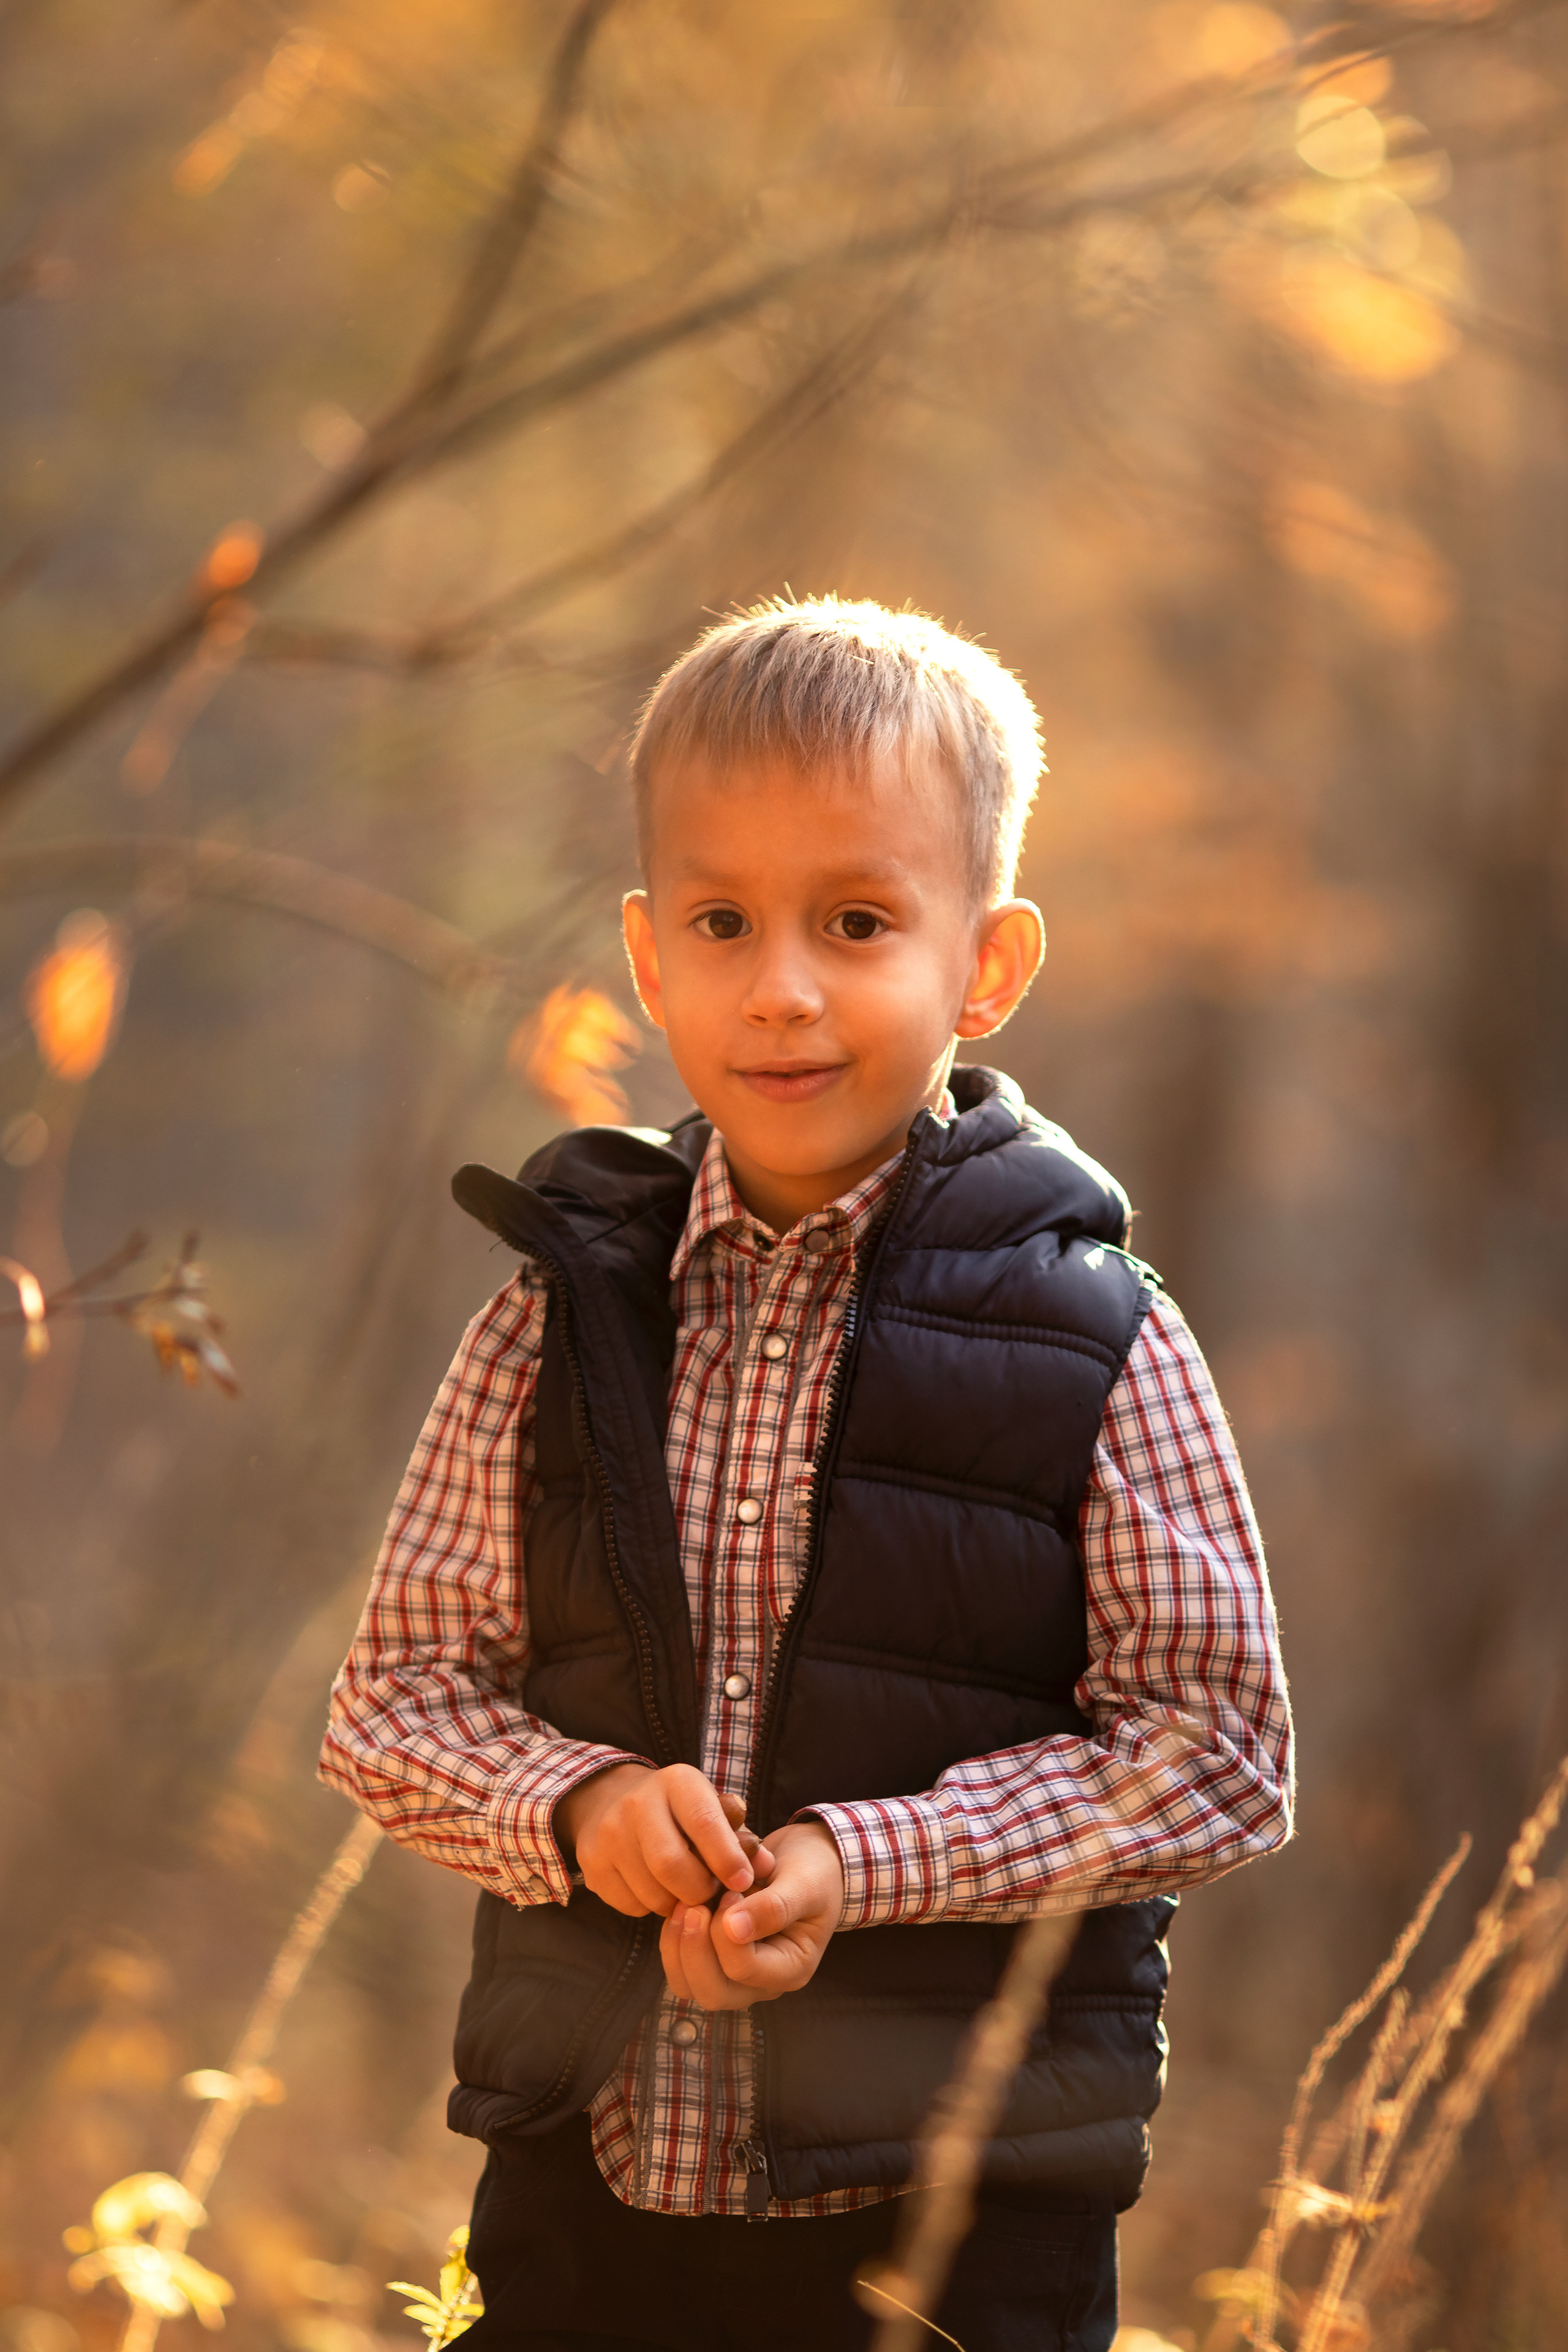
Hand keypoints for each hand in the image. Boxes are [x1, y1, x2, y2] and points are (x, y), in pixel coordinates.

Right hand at [557, 1764, 774, 1918]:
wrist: (612, 1800)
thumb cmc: (679, 1810)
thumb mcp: (711, 1806)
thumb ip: (741, 1836)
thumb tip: (765, 1868)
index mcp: (676, 1782)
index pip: (704, 1823)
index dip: (727, 1858)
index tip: (743, 1883)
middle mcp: (637, 1803)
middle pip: (672, 1866)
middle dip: (700, 1890)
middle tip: (710, 1893)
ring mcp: (608, 1835)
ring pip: (653, 1893)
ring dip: (677, 1904)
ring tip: (686, 1891)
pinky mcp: (592, 1865)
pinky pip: (632, 1906)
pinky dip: (652, 1908)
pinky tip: (658, 1888)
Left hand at [659, 1820, 844, 2008]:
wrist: (806, 1862)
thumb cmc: (812, 1872)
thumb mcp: (804, 1884)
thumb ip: (774, 1907)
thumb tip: (734, 1928)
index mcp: (790, 1969)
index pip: (743, 1969)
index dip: (725, 1932)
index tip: (731, 1891)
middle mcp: (761, 1984)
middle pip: (713, 1993)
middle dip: (694, 1950)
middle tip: (693, 1906)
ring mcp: (736, 1978)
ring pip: (690, 1986)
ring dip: (677, 1948)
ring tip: (683, 1907)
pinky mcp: (715, 1961)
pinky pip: (682, 1968)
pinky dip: (673, 1941)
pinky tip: (680, 1908)